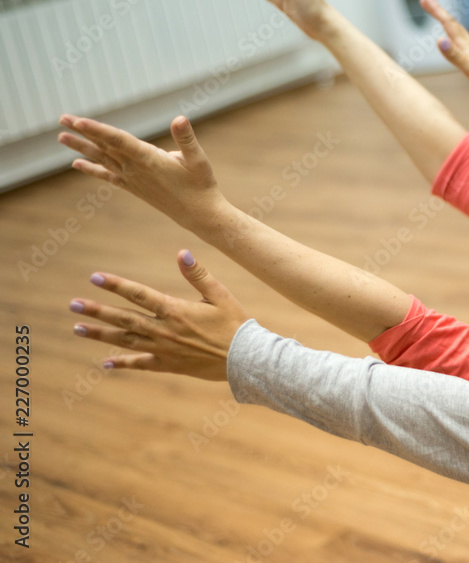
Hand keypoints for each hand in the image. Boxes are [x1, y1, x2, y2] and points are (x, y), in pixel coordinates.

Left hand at [57, 114, 225, 233]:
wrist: (200, 215)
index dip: (98, 130)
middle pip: (104, 147)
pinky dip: (92, 169)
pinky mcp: (135, 187)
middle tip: (62, 119)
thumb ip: (186, 138)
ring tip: (61, 136)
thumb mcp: (198, 160)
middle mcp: (136, 170)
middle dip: (83, 132)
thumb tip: (180, 119)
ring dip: (81, 147)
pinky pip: (108, 176)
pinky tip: (77, 163)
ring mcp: (133, 179)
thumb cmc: (202, 186)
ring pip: (102, 159)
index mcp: (149, 160)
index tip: (78, 121)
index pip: (118, 141)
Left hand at [69, 251, 248, 380]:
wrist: (245, 359)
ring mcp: (164, 349)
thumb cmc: (235, 324)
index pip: (139, 294)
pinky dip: (123, 363)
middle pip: (124, 319)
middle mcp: (164, 330)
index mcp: (175, 310)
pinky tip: (106, 363)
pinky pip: (141, 364)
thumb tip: (182, 253)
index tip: (95, 278)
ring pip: (125, 341)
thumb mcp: (220, 295)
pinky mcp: (169, 365)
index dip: (116, 285)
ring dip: (100, 335)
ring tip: (78, 329)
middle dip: (97, 311)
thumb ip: (198, 274)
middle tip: (73, 305)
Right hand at [419, 0, 468, 94]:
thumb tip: (439, 39)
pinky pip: (458, 36)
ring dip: (443, 18)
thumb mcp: (468, 67)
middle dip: (436, 9)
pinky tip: (451, 34)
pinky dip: (451, 30)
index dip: (435, 9)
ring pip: (454, 27)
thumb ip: (453, 54)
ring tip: (435, 11)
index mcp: (464, 42)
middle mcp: (467, 40)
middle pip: (449, 21)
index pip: (447, 22)